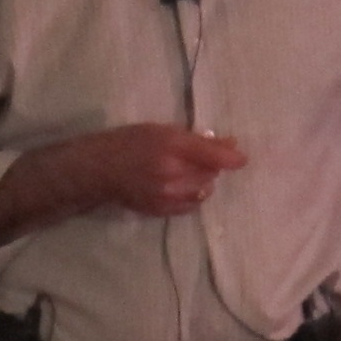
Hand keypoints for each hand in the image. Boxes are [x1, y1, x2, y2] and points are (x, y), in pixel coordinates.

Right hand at [69, 123, 245, 218]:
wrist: (98, 170)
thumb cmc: (129, 142)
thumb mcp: (160, 131)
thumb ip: (194, 138)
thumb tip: (230, 145)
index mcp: (171, 146)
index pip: (214, 155)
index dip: (232, 156)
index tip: (241, 158)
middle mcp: (173, 172)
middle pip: (211, 174)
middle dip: (211, 166)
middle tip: (199, 159)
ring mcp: (168, 195)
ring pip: (204, 191)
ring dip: (203, 182)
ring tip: (188, 174)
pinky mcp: (163, 210)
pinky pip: (192, 205)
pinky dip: (193, 196)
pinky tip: (180, 187)